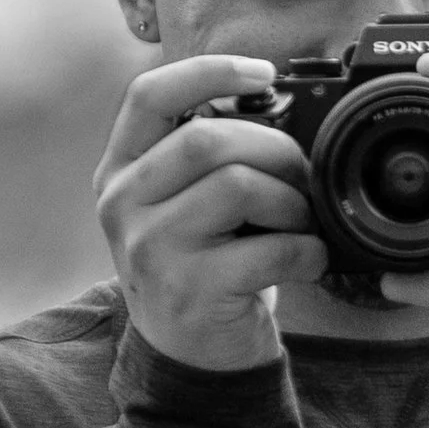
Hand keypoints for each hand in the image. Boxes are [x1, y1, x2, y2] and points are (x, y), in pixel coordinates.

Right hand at [95, 55, 328, 372]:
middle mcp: (123, 204)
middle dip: (275, 149)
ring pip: (238, 186)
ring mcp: (151, 249)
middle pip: (207, 139)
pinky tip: (307, 262)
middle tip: (303, 177)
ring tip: (301, 224)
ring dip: (292, 203)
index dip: (209, 71)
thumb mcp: (182, 202)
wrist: (192, 356)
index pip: (148, 95)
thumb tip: (280, 104)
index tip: (265, 73)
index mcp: (120, 170)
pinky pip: (268, 248)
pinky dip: (306, 251)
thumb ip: (206, 154)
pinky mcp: (190, 291)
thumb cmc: (204, 263)